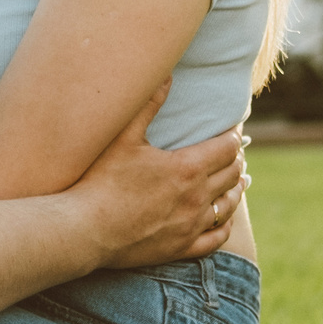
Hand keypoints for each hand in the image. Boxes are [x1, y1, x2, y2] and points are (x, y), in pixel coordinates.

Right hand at [74, 83, 249, 269]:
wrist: (85, 230)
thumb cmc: (100, 180)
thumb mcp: (123, 137)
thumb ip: (148, 104)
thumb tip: (167, 76)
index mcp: (187, 168)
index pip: (226, 148)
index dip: (233, 136)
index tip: (233, 129)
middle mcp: (196, 198)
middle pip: (232, 174)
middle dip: (235, 159)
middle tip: (232, 152)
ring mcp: (191, 225)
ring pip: (228, 205)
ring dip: (235, 189)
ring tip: (237, 180)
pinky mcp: (181, 247)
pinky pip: (216, 238)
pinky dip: (224, 224)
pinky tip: (222, 217)